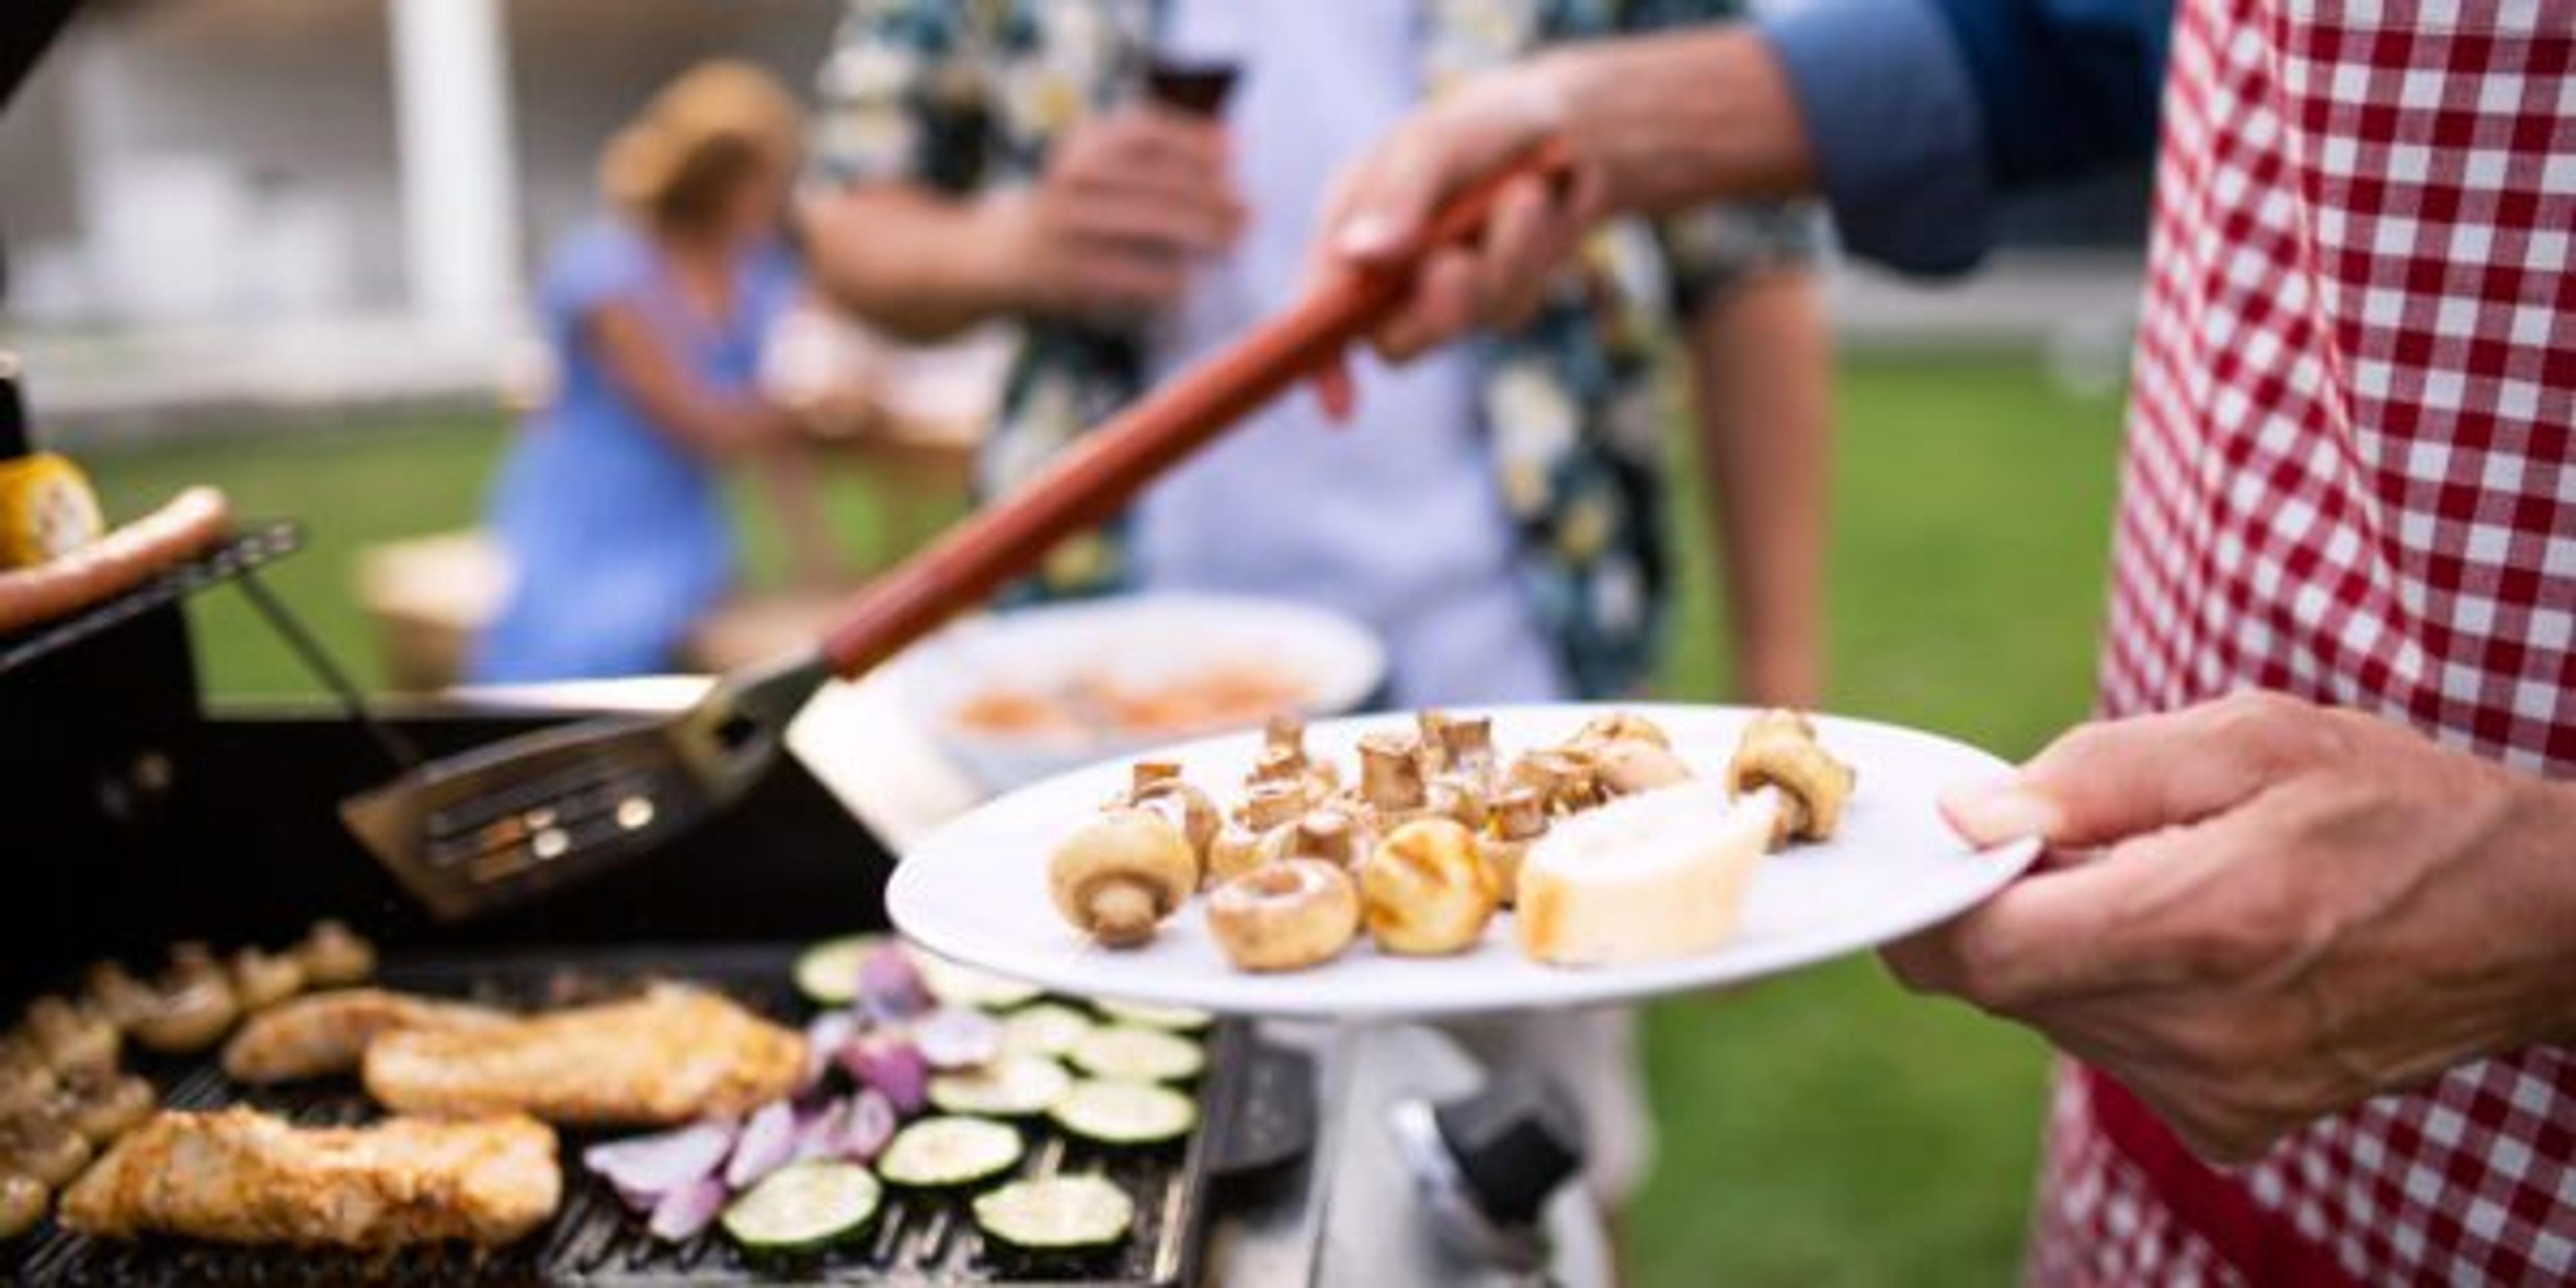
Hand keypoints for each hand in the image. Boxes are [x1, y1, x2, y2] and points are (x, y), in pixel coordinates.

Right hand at [994, 107, 1241, 319]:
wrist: (994, 254)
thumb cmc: (1074, 210)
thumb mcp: (1098, 168)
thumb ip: (1155, 157)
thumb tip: (1230, 146)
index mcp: (1081, 143)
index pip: (1143, 129)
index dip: (1194, 140)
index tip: (1235, 154)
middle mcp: (1070, 177)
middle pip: (1152, 177)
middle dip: (1209, 195)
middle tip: (1249, 212)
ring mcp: (1064, 224)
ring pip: (1143, 222)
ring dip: (1196, 232)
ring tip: (1231, 243)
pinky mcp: (1061, 271)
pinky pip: (1121, 273)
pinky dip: (1160, 280)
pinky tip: (1189, 285)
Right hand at [1311, 27, 1810, 375]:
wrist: (1565, 129)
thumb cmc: (1481, 127)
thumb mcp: (1435, 142)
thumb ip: (1398, 196)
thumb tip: (1360, 256)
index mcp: (1348, 226)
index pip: (1317, 307)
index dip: (1319, 360)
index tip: (1339, 403)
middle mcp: (1387, 271)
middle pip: (1394, 338)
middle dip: (1437, 303)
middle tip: (1458, 259)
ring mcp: (1442, 292)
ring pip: (1462, 320)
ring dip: (1502, 259)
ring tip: (1527, 194)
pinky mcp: (1494, 300)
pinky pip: (1511, 306)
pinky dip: (1533, 256)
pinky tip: (1543, 208)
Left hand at [1884, 691, 2575, 1163]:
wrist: (2531, 921)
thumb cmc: (2392, 806)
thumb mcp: (2250, 738)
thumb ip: (2094, 775)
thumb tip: (1969, 816)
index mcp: (2199, 926)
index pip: (1981, 951)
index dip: (1933, 898)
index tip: (1946, 844)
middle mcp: (2199, 1033)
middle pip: (2007, 981)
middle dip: (2010, 904)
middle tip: (2078, 839)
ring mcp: (2215, 1094)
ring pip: (2053, 1015)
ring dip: (2068, 945)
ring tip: (2162, 882)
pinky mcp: (2230, 1125)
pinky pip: (2112, 1050)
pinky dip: (2119, 991)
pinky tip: (2195, 944)